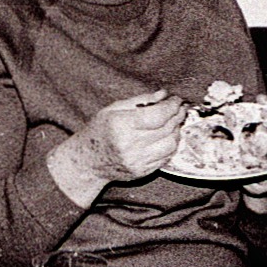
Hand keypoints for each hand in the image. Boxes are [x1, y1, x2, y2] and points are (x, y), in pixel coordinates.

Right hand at [48, 90, 184, 207]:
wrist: (87, 162)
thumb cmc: (99, 131)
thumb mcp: (113, 109)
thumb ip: (140, 100)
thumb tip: (164, 95)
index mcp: (121, 125)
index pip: (157, 115)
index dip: (171, 106)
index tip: (176, 99)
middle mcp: (130, 145)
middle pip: (166, 129)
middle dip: (177, 115)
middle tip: (179, 107)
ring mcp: (137, 161)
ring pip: (170, 145)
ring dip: (177, 131)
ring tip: (174, 122)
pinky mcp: (142, 172)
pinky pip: (166, 157)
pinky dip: (170, 145)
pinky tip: (167, 136)